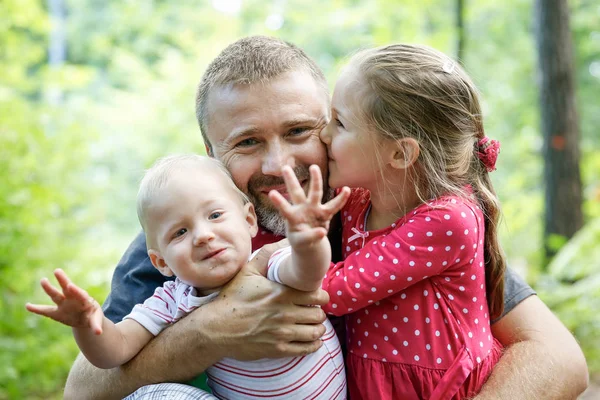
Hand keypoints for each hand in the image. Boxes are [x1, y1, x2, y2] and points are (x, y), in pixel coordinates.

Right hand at [26, 268, 103, 333]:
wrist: (85, 319)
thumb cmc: (92, 316)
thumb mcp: (96, 319)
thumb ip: (96, 325)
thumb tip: (98, 333)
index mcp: (84, 299)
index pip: (80, 294)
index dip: (75, 290)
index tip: (70, 285)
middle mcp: (73, 299)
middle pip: (67, 288)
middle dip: (63, 280)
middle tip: (58, 271)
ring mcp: (63, 304)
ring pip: (55, 295)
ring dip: (49, 288)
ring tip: (43, 280)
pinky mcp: (56, 312)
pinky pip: (45, 310)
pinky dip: (36, 309)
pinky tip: (28, 306)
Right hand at [201, 241, 329, 360]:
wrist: (216, 328)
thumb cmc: (232, 298)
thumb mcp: (248, 272)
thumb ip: (268, 255)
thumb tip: (286, 239)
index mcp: (281, 294)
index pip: (317, 296)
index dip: (320, 296)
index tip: (316, 296)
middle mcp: (285, 314)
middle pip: (319, 315)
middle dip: (318, 312)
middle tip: (313, 310)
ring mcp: (282, 333)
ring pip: (316, 332)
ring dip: (317, 328)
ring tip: (312, 324)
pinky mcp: (278, 350)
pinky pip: (306, 349)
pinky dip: (313, 344)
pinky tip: (311, 339)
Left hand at [269, 165, 349, 249]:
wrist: (309, 242)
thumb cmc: (300, 240)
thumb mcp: (301, 242)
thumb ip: (310, 237)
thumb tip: (322, 232)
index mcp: (292, 217)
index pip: (284, 209)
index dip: (279, 202)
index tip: (271, 193)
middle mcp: (302, 209)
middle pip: (296, 192)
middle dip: (291, 181)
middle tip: (285, 167)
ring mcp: (314, 209)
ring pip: (315, 193)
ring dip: (315, 180)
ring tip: (314, 167)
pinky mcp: (324, 213)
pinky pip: (334, 206)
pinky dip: (341, 199)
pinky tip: (347, 189)